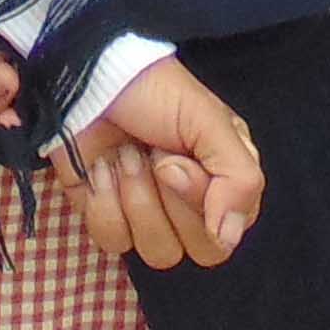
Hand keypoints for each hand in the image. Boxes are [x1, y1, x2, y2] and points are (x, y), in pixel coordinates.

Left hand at [53, 56, 260, 269]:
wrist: (92, 77)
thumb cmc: (156, 91)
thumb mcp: (209, 121)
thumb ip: (238, 179)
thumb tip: (228, 237)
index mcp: (224, 183)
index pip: (227, 231)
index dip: (199, 203)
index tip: (176, 160)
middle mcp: (190, 206)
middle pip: (198, 251)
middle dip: (170, 201)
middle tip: (152, 155)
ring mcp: (147, 214)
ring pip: (157, 253)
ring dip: (137, 199)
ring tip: (125, 156)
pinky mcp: (107, 214)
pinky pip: (113, 241)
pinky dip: (104, 203)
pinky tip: (100, 169)